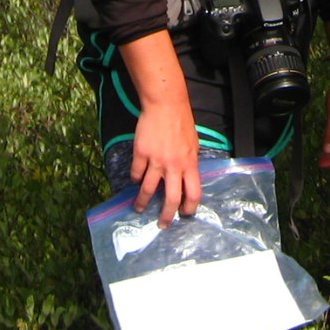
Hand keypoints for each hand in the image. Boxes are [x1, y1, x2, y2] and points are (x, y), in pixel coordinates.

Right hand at [130, 101, 202, 226]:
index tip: (184, 214)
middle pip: (171, 198)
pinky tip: (136, 180)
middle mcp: (174, 165)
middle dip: (166, 216)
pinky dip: (136, 178)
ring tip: (140, 209)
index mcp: (190, 163)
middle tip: (162, 224)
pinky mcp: (141, 153)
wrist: (165, 104)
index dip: (190, 208)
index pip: (193, 193)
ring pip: (148, 190)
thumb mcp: (193, 144)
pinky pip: (136, 173)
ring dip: (143, 202)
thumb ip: (190, 163)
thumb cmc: (182, 122)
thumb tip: (186, 180)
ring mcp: (156, 160)